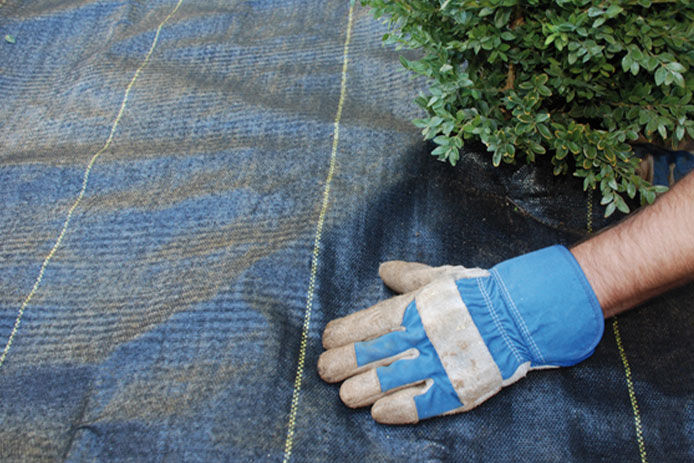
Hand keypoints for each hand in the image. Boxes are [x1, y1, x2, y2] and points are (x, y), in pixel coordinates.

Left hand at [318, 246, 603, 423]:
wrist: (521, 315)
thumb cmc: (477, 293)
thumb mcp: (440, 277)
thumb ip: (408, 276)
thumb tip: (383, 269)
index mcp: (416, 307)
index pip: (369, 322)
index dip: (344, 332)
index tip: (326, 340)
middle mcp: (422, 336)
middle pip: (373, 353)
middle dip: (344, 363)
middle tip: (325, 372)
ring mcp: (439, 364)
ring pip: (391, 380)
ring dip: (363, 388)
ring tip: (345, 396)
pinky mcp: (457, 388)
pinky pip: (422, 402)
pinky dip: (398, 409)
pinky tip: (378, 414)